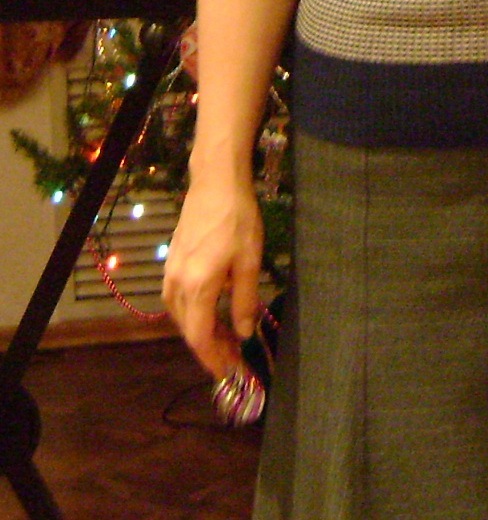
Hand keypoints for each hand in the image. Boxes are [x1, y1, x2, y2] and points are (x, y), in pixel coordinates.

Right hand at [162, 176, 262, 379]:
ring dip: (202, 332)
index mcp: (197, 287)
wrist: (215, 182)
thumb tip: (243, 334)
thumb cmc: (237, 220)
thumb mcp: (249, 262)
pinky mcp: (172, 262)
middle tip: (235, 359)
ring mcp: (170, 273)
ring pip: (181, 316)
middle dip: (211, 349)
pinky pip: (178, 300)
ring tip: (227, 339)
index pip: (200, 338)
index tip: (230, 373)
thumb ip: (245, 301)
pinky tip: (212, 312)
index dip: (214, 360)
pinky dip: (194, 314)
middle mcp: (177, 285)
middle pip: (189, 330)